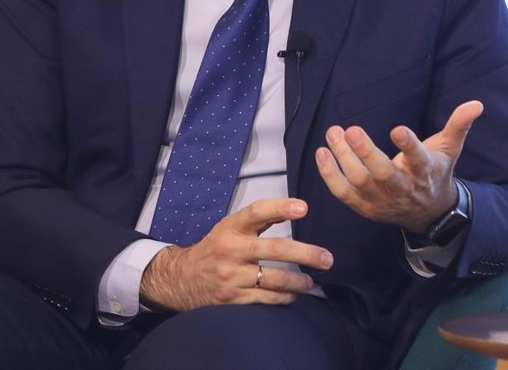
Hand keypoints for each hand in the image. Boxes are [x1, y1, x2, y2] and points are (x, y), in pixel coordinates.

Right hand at [139, 198, 332, 311]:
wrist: (181, 279)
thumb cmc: (215, 248)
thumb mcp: (231, 228)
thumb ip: (260, 219)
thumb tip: (296, 208)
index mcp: (231, 228)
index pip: (257, 212)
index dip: (280, 208)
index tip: (304, 207)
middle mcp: (232, 250)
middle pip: (274, 249)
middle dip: (305, 254)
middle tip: (327, 258)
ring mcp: (232, 276)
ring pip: (274, 278)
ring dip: (298, 281)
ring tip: (311, 281)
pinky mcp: (232, 299)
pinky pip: (265, 299)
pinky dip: (283, 297)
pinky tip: (293, 295)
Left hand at [314, 99, 483, 232]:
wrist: (428, 212)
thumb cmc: (435, 171)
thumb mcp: (449, 148)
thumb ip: (459, 125)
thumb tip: (476, 103)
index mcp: (424, 171)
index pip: (418, 158)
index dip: (408, 145)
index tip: (396, 130)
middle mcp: (403, 188)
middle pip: (381, 174)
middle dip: (365, 153)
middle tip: (350, 129)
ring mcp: (382, 201)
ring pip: (359, 182)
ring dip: (342, 158)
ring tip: (333, 133)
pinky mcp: (365, 207)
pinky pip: (343, 194)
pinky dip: (330, 175)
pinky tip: (322, 153)